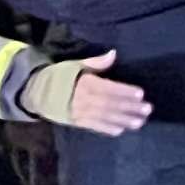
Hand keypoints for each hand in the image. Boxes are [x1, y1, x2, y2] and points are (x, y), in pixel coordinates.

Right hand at [15, 49, 149, 136]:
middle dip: (130, 107)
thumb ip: (96, 62)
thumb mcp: (76, 65)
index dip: (125, 91)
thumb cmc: (59, 76)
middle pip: (111, 104)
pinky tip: (121, 130)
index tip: (141, 93)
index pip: (109, 88)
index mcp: (85, 83)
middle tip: (147, 109)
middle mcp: (84, 99)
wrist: (36, 93)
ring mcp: (80, 113)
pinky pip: (95, 126)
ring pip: (105, 117)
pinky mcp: (77, 122)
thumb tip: (114, 53)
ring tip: (140, 122)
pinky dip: (108, 129)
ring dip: (124, 120)